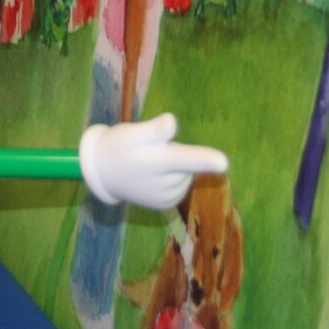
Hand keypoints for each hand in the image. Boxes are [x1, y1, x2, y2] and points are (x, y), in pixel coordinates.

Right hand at [77, 113, 228, 209]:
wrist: (104, 174)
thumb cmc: (118, 147)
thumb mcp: (131, 133)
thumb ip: (153, 130)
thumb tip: (172, 123)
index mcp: (156, 162)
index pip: (183, 159)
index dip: (204, 160)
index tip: (224, 163)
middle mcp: (165, 184)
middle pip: (185, 159)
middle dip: (172, 150)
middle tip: (148, 150)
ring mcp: (166, 198)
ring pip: (185, 172)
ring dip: (172, 164)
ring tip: (148, 162)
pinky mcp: (167, 204)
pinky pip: (181, 183)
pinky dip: (172, 176)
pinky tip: (154, 175)